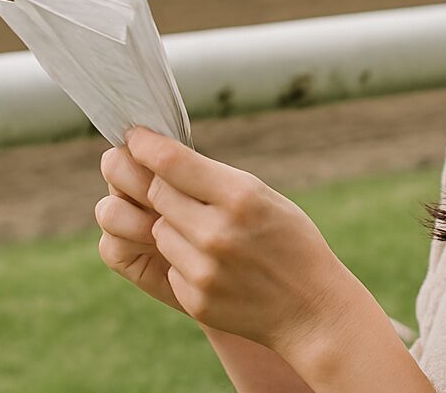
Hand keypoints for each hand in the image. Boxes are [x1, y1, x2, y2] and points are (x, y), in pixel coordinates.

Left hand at [108, 128, 373, 362]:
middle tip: (159, 179)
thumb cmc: (289, 240)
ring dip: (170, 225)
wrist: (312, 309)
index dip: (144, 145)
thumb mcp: (263, 196)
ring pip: (157, 229)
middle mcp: (218, 232)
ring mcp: (204, 270)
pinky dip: (182, 259)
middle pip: (155, 192)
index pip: (170, 161)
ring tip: (205, 232)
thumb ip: (212, 177)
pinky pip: (168, 264)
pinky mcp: (195, 300)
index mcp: (240, 197)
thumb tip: (155, 155)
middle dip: (154, 183)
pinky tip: (214, 264)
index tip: (133, 137)